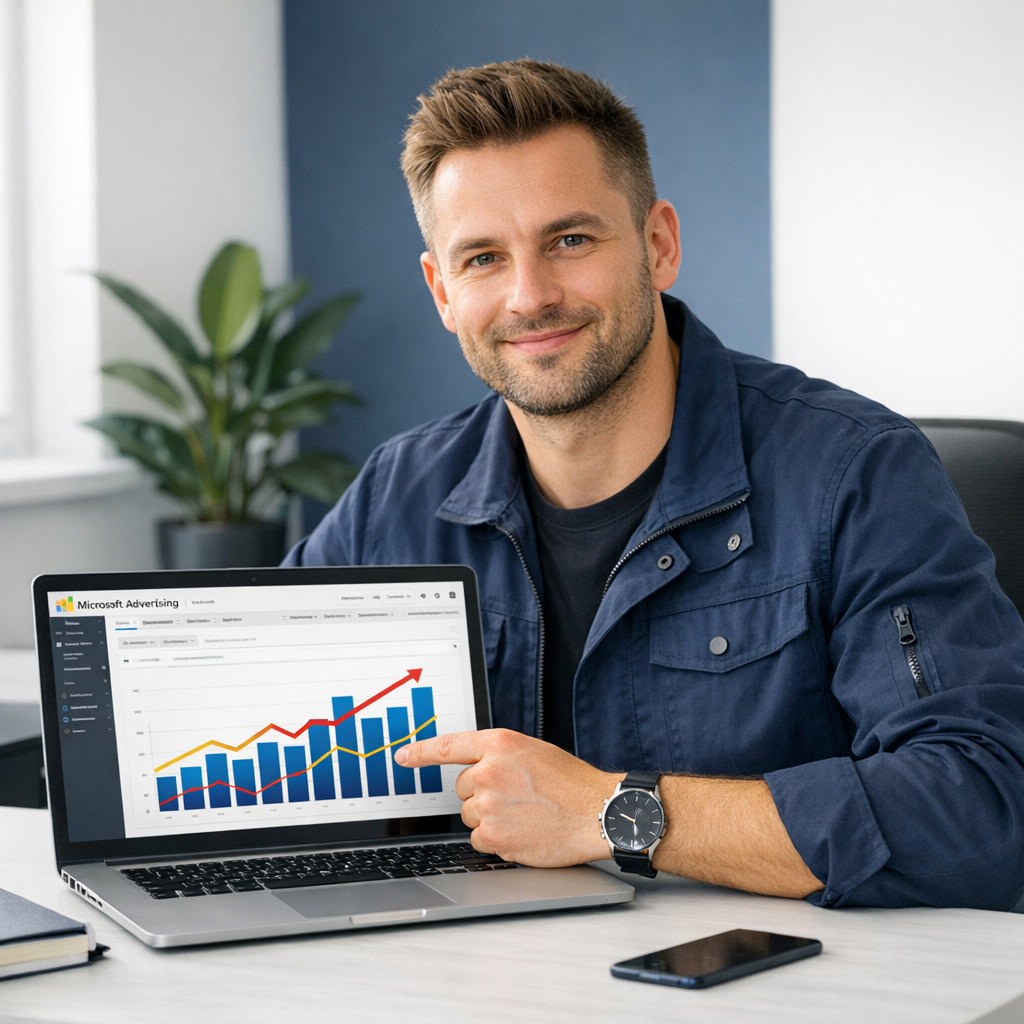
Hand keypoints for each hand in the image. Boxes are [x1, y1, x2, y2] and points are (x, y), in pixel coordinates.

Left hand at [396, 729, 622, 866]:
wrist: (598, 812)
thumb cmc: (571, 783)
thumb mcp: (534, 752)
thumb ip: (500, 756)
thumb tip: (472, 769)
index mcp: (499, 743)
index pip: (448, 746)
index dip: (421, 752)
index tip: (402, 756)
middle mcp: (489, 770)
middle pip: (462, 788)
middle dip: (482, 794)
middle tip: (516, 797)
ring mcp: (489, 804)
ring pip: (470, 814)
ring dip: (490, 818)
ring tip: (525, 814)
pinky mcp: (493, 835)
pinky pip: (478, 839)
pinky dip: (497, 839)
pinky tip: (523, 831)